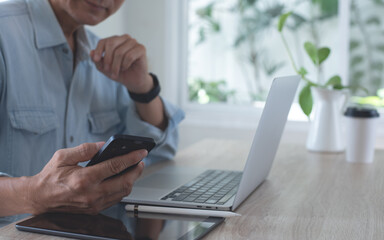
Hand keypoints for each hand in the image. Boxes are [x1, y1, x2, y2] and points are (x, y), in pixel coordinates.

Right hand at [26, 142, 145, 214]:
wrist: (40, 198)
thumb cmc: (50, 176)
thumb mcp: (63, 156)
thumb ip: (85, 149)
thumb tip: (103, 145)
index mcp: (84, 179)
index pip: (115, 166)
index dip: (131, 158)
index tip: (141, 152)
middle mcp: (91, 193)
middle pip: (124, 182)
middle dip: (137, 170)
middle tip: (141, 161)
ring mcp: (94, 204)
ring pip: (122, 193)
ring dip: (132, 180)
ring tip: (134, 169)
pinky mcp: (94, 210)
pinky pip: (115, 199)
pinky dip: (123, 189)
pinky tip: (123, 180)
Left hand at [90, 35, 152, 92]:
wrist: (134, 81)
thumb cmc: (120, 72)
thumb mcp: (105, 68)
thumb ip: (97, 61)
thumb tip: (91, 52)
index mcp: (115, 40)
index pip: (104, 41)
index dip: (98, 50)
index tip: (95, 60)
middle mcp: (125, 38)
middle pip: (111, 43)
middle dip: (107, 59)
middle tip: (107, 70)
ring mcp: (134, 42)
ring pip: (120, 52)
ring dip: (116, 65)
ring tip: (116, 73)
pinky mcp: (141, 48)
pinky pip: (129, 56)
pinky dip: (125, 65)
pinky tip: (125, 68)